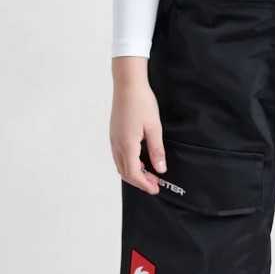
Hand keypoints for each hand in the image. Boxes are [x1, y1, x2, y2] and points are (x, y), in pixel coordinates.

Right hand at [110, 56, 165, 194]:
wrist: (127, 84)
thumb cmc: (141, 103)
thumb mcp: (154, 127)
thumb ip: (157, 150)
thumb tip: (161, 169)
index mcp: (127, 145)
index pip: (134, 173)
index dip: (144, 184)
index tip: (156, 189)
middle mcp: (117, 145)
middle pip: (125, 172)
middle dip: (140, 181)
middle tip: (155, 184)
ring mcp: (113, 139)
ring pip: (121, 165)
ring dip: (134, 173)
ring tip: (149, 174)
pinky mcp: (114, 134)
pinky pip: (119, 156)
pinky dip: (129, 163)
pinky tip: (140, 160)